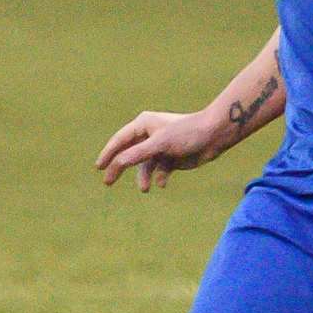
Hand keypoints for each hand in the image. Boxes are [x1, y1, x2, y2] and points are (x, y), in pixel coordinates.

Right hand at [96, 109, 222, 190]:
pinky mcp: (172, 158)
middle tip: (108, 182)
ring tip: (145, 188)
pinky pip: (159, 171)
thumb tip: (117, 164)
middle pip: (129, 154)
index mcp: (144, 124)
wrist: (214, 136)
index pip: (120, 140)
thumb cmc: (187, 133)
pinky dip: (159, 178)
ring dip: (143, 177)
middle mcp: (150, 135)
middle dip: (120, 168)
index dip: (108, 153)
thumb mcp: (159, 144)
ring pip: (145, 165)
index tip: (99, 167)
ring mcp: (161, 147)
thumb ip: (137, 154)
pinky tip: (162, 183)